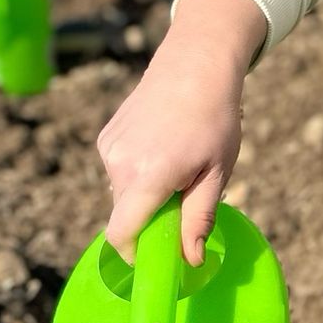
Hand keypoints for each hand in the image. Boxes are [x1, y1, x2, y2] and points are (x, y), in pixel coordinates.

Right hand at [97, 0, 262, 262]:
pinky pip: (119, 170)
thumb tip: (190, 260)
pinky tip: (164, 147)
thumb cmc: (216, 119)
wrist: (196, 62)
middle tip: (185, 200)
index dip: (135, 254)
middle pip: (125, 214)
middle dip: (150, 219)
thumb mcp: (217, 173)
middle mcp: (119, 163)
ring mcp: (109, 148)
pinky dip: (138, 172)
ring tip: (179, 164)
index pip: (121, 234)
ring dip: (146, 193)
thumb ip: (199, 218)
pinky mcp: (106, 136)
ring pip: (122, 192)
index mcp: (148, 176)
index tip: (156, 258)